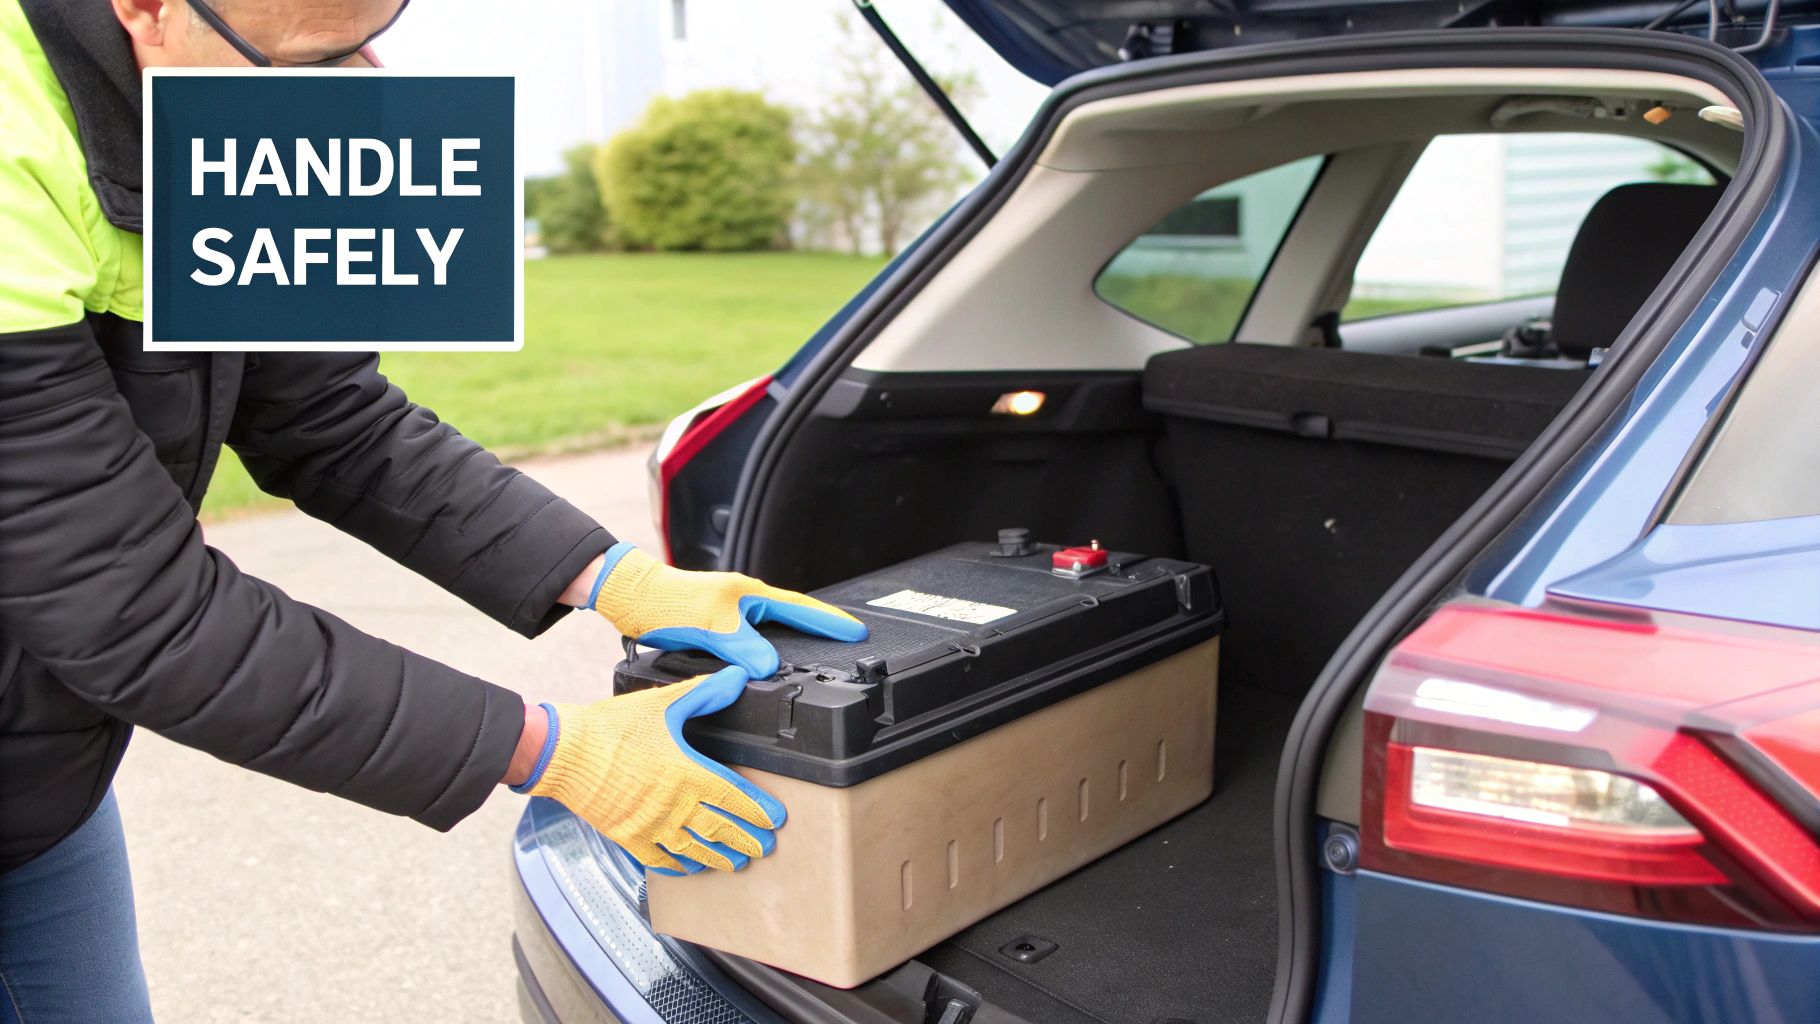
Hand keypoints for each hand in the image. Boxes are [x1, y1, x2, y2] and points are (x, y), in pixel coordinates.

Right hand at [511, 667, 782, 874]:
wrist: (564, 753)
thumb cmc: (611, 728)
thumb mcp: (663, 704)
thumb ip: (704, 694)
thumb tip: (738, 677)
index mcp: (686, 773)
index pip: (733, 796)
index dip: (757, 810)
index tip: (775, 820)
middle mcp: (672, 805)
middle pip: (719, 829)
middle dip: (746, 839)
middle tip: (767, 849)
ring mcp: (649, 825)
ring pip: (694, 849)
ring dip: (719, 857)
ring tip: (738, 863)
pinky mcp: (627, 836)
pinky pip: (658, 859)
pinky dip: (679, 866)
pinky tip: (691, 868)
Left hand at [580, 543, 865, 677]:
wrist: (626, 597)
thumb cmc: (663, 601)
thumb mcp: (708, 625)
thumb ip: (742, 646)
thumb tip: (771, 667)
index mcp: (749, 594)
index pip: (801, 609)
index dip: (830, 622)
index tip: (859, 632)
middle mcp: (743, 602)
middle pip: (792, 617)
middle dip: (819, 630)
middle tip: (846, 645)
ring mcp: (729, 614)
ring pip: (770, 631)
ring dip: (791, 642)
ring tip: (814, 658)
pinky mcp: (712, 629)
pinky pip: (749, 642)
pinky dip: (763, 653)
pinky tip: (763, 667)